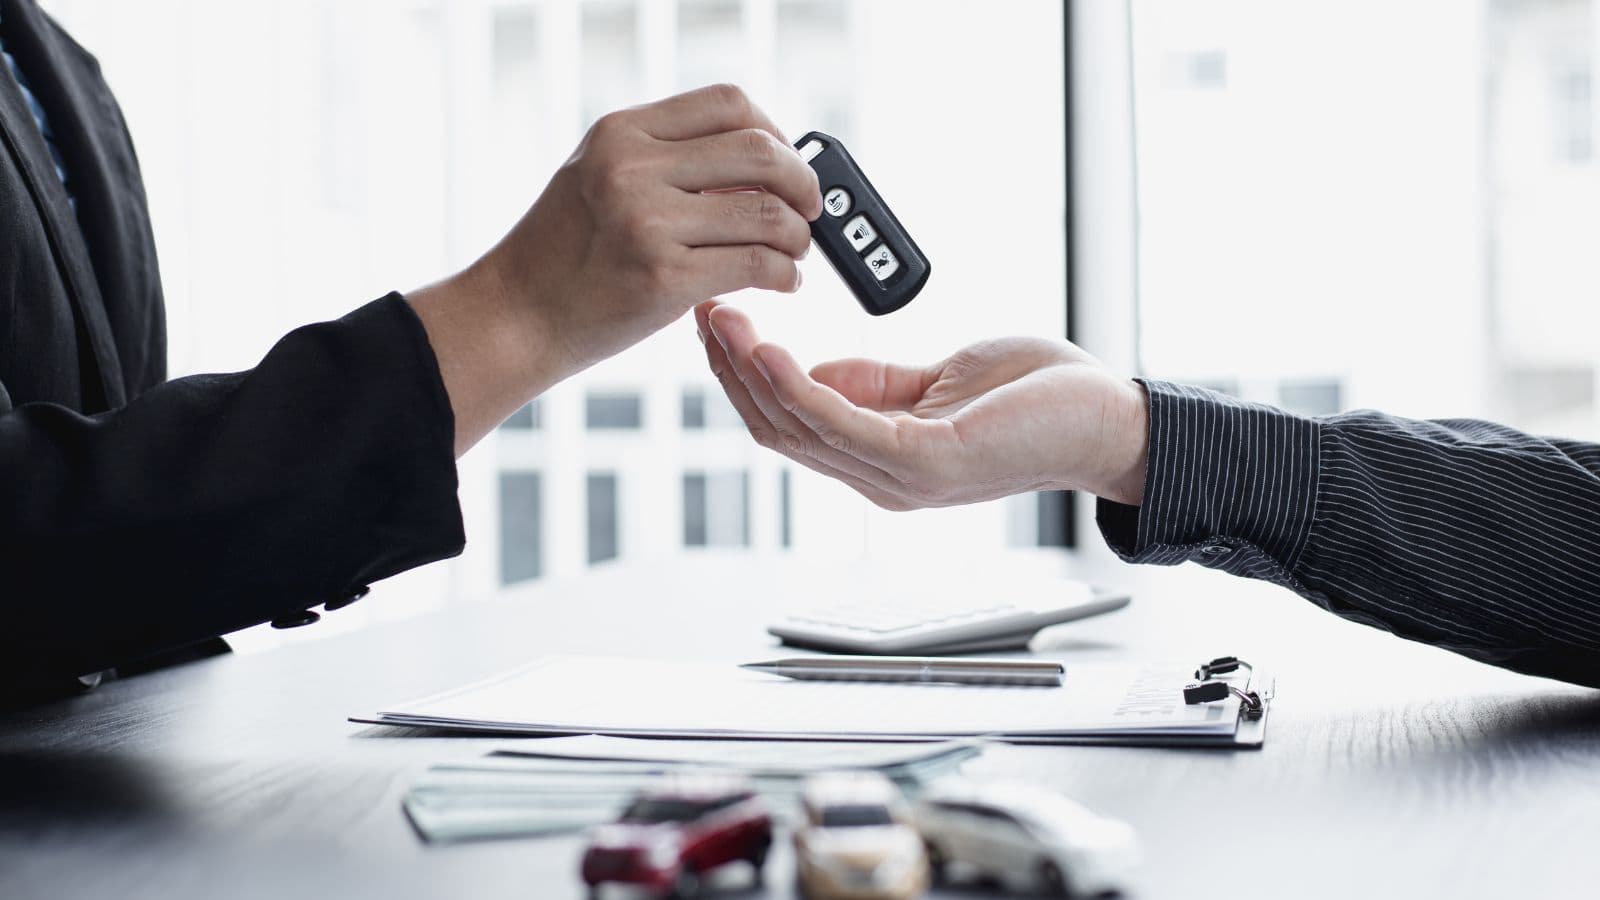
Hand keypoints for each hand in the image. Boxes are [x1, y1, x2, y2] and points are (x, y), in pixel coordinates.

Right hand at [410, 84, 821, 454]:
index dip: (775, 131)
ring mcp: (647, 223)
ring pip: (768, 212)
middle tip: (810, 210)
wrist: (514, 317)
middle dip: (803, 182)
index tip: (786, 162)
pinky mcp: (663, 279)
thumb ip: (664, 161)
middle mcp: (632, 169)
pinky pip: (758, 265)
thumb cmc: (562, 255)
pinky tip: (782, 282)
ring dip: (799, 236)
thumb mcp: (597, 178)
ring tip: (794, 254)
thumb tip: (758, 160)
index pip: (729, 103)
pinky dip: (787, 274)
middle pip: (760, 152)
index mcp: (621, 134)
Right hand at [694, 302, 1150, 509]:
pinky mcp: (927, 463)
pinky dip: (798, 388)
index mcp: (880, 459)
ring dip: (749, 372)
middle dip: (730, 370)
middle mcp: (880, 479)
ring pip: (796, 430)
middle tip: (702, 309)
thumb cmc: (1038, 398)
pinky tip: (769, 349)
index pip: (788, 425)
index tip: (719, 319)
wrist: (1111, 420)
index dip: (744, 375)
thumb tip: (816, 372)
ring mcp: (901, 478)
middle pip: (777, 430)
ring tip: (721, 319)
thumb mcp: (937, 381)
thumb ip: (875, 384)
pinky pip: (842, 426)